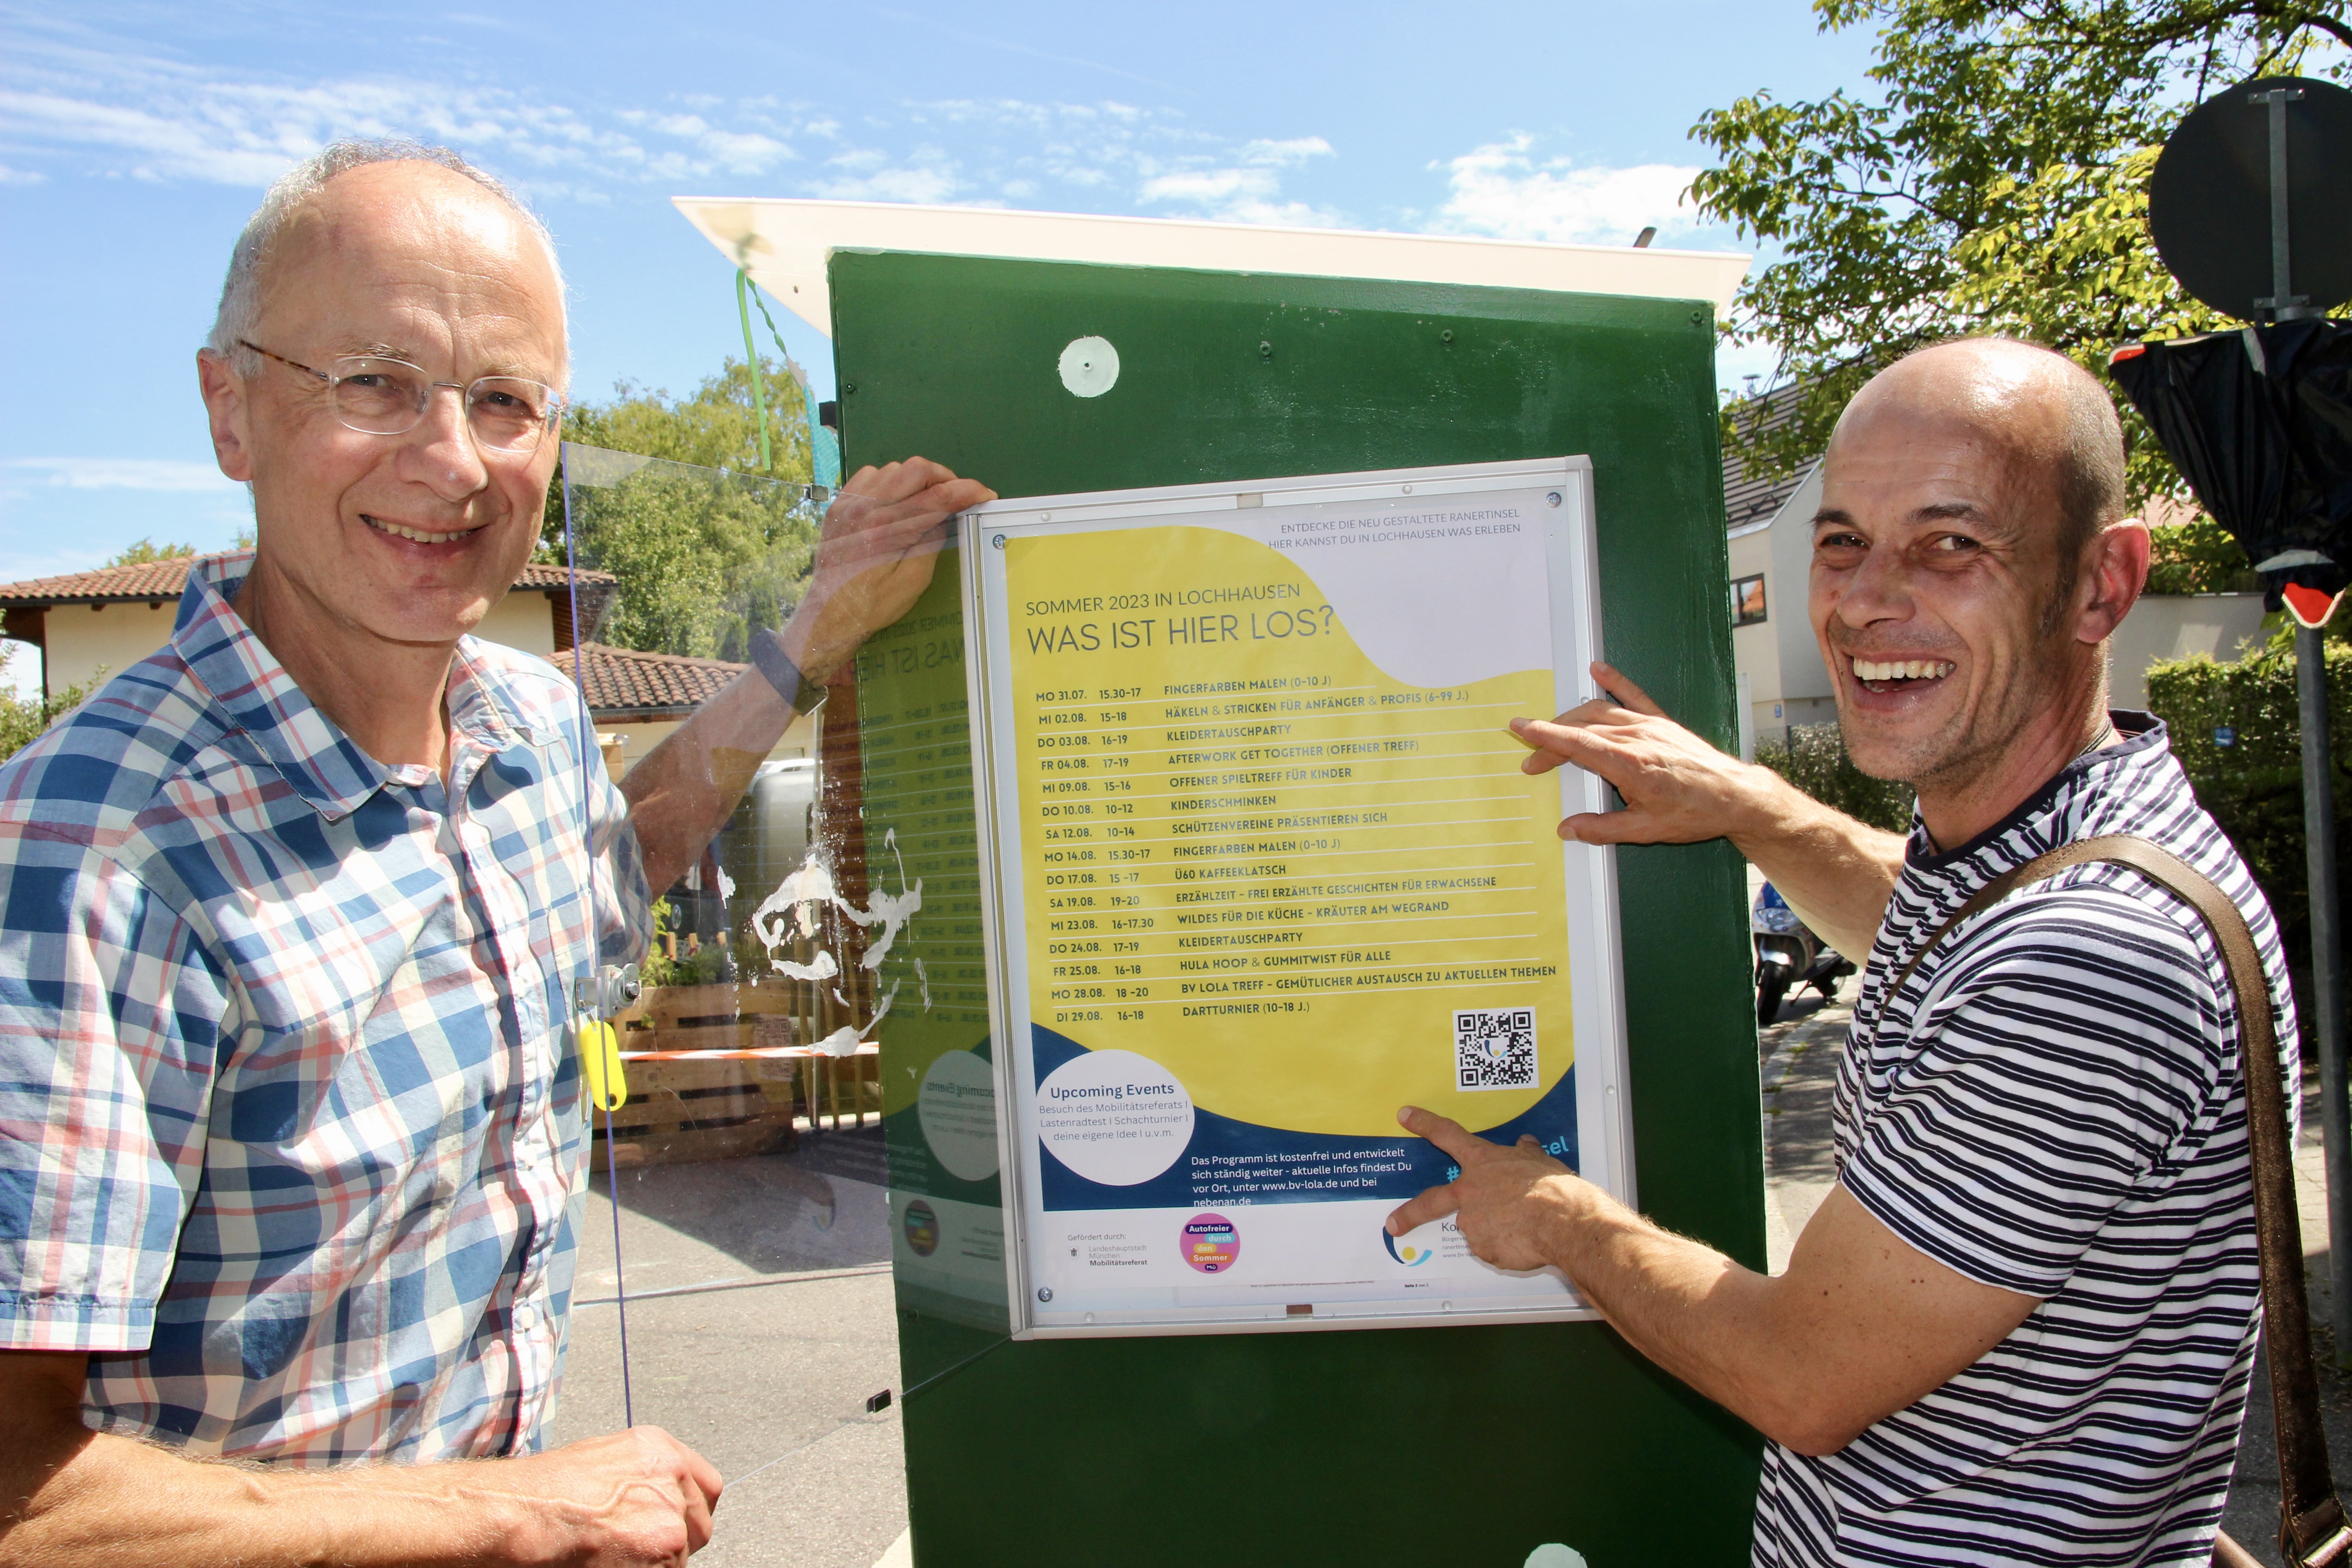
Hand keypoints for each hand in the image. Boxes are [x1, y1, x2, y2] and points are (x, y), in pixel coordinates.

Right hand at [493, 1426, 724, 1565]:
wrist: (524, 1512)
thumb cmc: (547, 1490)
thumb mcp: (607, 1460)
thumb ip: (646, 1479)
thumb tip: (661, 1502)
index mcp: (661, 1451)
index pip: (707, 1487)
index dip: (690, 1512)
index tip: (677, 1525)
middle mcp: (674, 1479)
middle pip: (698, 1526)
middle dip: (675, 1542)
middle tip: (638, 1548)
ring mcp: (670, 1516)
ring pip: (680, 1556)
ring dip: (653, 1562)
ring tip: (613, 1555)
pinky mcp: (662, 1550)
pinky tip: (609, 1564)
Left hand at [783, 457, 996, 681]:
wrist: (829, 613)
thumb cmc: (873, 604)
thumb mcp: (913, 581)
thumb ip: (931, 543)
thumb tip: (945, 515)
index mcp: (889, 530)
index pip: (938, 497)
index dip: (967, 490)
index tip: (984, 494)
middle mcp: (867, 508)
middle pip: (916, 469)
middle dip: (944, 476)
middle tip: (955, 494)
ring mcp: (850, 503)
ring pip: (894, 468)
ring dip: (916, 478)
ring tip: (926, 498)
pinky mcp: (840, 505)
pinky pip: (869, 474)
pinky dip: (889, 479)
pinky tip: (895, 498)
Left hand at [1385, 1106, 1585, 1273]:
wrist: (1562, 1222)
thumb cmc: (1552, 1187)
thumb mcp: (1539, 1161)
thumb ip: (1526, 1154)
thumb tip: (1525, 1144)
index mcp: (1482, 1162)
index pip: (1447, 1135)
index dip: (1425, 1124)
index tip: (1404, 1116)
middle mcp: (1469, 1192)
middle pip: (1430, 1202)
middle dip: (1409, 1214)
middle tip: (1393, 1225)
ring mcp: (1472, 1223)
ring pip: (1478, 1227)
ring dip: (1495, 1228)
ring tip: (1526, 1226)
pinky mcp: (1483, 1249)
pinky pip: (1493, 1247)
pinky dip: (1507, 1246)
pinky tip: (1526, 1240)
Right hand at [1511, 661, 1771, 846]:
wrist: (1735, 796)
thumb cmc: (1696, 813)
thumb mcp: (1645, 830)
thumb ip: (1602, 828)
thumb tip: (1568, 829)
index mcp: (1630, 765)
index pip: (1576, 743)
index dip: (1544, 735)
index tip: (1521, 727)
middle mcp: (1637, 738)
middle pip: (1581, 728)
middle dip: (1552, 740)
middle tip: (1534, 761)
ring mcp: (1650, 725)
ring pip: (1600, 712)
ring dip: (1572, 720)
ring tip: (1554, 733)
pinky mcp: (1662, 722)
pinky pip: (1633, 695)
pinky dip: (1613, 681)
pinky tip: (1598, 670)